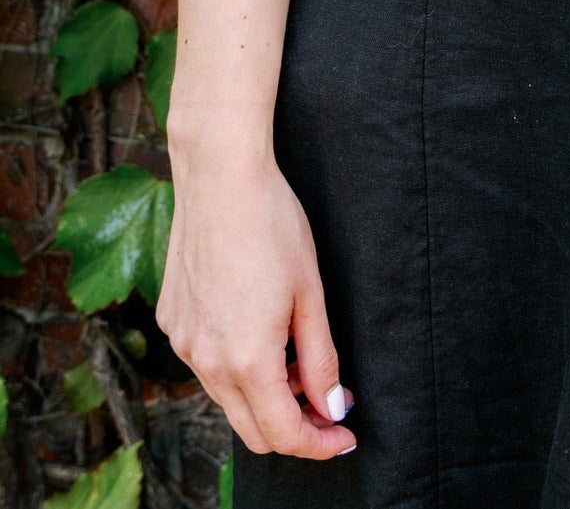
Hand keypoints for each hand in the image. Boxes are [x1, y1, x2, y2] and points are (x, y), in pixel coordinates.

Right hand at [157, 148, 356, 458]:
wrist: (221, 180)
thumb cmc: (274, 227)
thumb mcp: (311, 293)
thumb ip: (321, 357)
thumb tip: (333, 407)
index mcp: (247, 359)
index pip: (282, 433)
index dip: (318, 443)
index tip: (344, 436)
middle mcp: (206, 361)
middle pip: (251, 428)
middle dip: (294, 427)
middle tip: (331, 407)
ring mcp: (183, 342)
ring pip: (227, 397)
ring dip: (265, 395)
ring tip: (303, 361)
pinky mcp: (172, 321)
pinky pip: (207, 362)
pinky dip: (237, 365)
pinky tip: (263, 329)